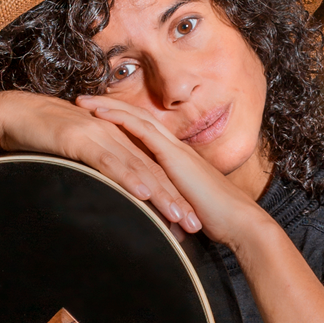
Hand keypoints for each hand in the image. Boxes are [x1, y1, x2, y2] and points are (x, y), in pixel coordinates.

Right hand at [0, 90, 202, 234]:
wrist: (10, 114)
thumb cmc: (40, 139)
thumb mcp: (75, 160)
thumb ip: (93, 175)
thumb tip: (105, 203)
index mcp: (114, 140)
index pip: (148, 171)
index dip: (170, 196)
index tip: (186, 221)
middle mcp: (113, 136)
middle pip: (151, 171)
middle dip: (175, 199)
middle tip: (195, 226)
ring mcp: (99, 135)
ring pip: (137, 167)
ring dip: (161, 194)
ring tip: (179, 216)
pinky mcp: (80, 138)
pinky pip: (109, 161)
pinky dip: (128, 177)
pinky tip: (144, 193)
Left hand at [74, 95, 267, 248]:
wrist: (240, 222)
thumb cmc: (218, 221)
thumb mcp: (185, 207)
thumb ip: (170, 202)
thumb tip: (154, 211)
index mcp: (178, 159)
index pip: (146, 133)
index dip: (122, 122)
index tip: (99, 118)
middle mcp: (176, 148)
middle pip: (138, 117)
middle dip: (110, 106)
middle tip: (83, 99)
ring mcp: (175, 149)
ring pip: (137, 118)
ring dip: (109, 107)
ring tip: (82, 100)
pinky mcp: (173, 157)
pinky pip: (142, 131)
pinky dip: (119, 119)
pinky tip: (99, 114)